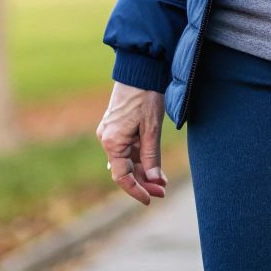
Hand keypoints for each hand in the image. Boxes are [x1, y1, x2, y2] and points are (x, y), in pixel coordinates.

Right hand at [96, 82, 168, 204]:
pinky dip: (140, 159)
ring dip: (143, 172)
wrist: (139, 70)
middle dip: (143, 182)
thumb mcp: (152, 128)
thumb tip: (155, 180)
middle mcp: (107, 140)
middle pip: (124, 170)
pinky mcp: (117, 128)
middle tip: (163, 191)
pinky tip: (154, 166)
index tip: (151, 200)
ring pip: (126, 161)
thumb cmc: (146, 97)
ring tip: (162, 181)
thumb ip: (151, 155)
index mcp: (112, 142)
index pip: (122, 176)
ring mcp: (110, 134)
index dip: (136, 190)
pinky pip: (127, 150)